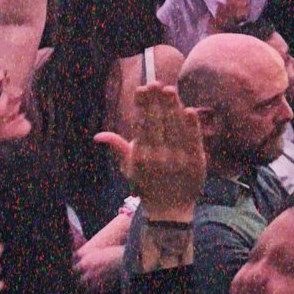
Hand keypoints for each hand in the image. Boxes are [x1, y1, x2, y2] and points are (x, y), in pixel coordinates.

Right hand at [98, 82, 206, 225]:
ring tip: (169, 89)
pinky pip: (193, 140)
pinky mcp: (195, 161)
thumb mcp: (129, 169)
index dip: (142, 106)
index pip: (141, 125)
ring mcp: (177, 158)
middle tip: (155, 82)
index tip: (141, 89)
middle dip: (155, 102)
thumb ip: (118, 148)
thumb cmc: (148, 185)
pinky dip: (191, 126)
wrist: (170, 210)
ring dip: (172, 107)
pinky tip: (189, 110)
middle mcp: (157, 156)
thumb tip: (99, 135)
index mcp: (141, 156)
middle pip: (157, 123)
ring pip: (174, 128)